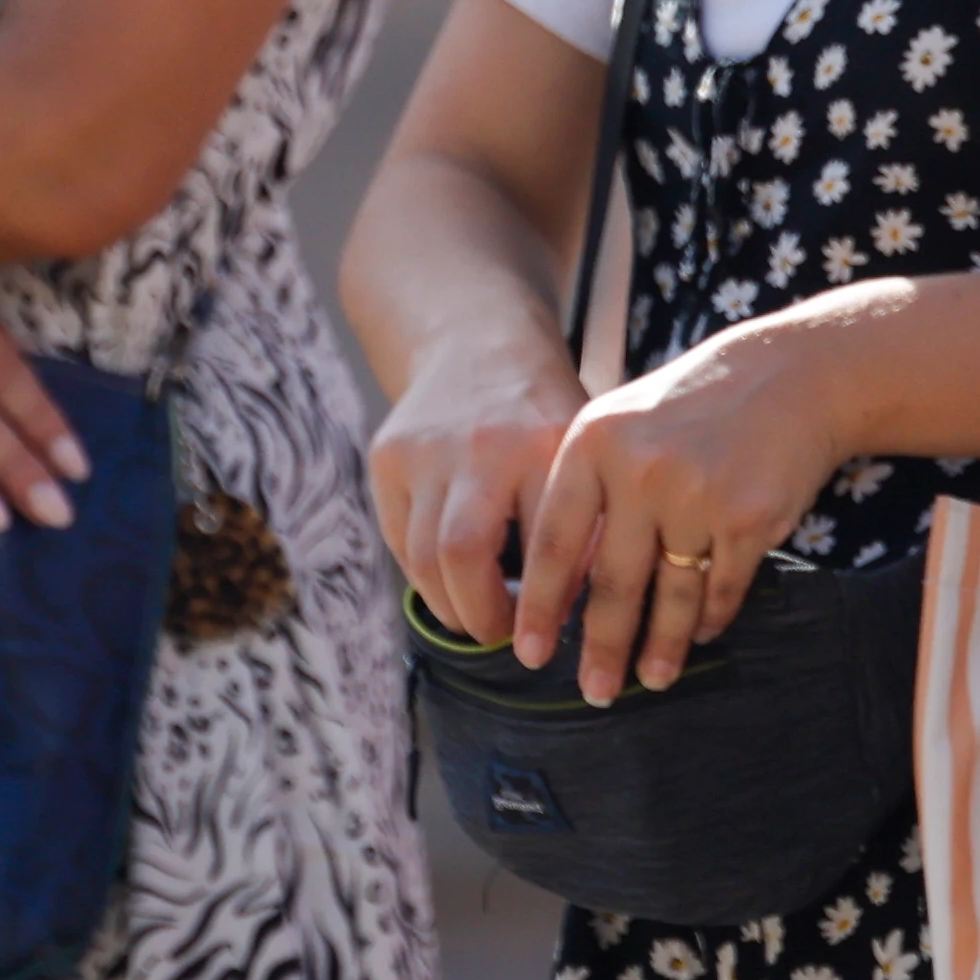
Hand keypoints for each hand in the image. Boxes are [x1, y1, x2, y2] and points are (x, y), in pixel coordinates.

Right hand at [368, 337, 581, 647]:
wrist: (476, 339)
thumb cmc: (546, 414)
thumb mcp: (583, 453)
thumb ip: (588, 523)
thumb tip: (592, 616)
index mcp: (547, 445)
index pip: (547, 550)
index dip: (547, 608)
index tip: (551, 639)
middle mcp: (481, 446)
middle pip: (462, 557)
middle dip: (483, 617)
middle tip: (505, 637)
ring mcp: (426, 450)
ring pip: (424, 559)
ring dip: (451, 605)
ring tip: (479, 617)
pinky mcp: (388, 457)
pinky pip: (401, 541)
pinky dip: (425, 574)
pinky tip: (451, 580)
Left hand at [506, 289, 868, 703]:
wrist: (787, 378)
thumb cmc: (686, 411)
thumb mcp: (618, 426)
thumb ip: (583, 492)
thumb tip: (553, 588)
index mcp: (590, 444)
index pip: (552, 544)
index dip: (540, 606)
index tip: (528, 653)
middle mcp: (638, 469)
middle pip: (610, 582)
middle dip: (600, 646)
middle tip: (591, 691)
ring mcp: (696, 494)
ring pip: (669, 595)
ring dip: (659, 647)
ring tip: (648, 681)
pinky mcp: (748, 517)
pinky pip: (720, 588)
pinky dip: (708, 619)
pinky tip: (697, 637)